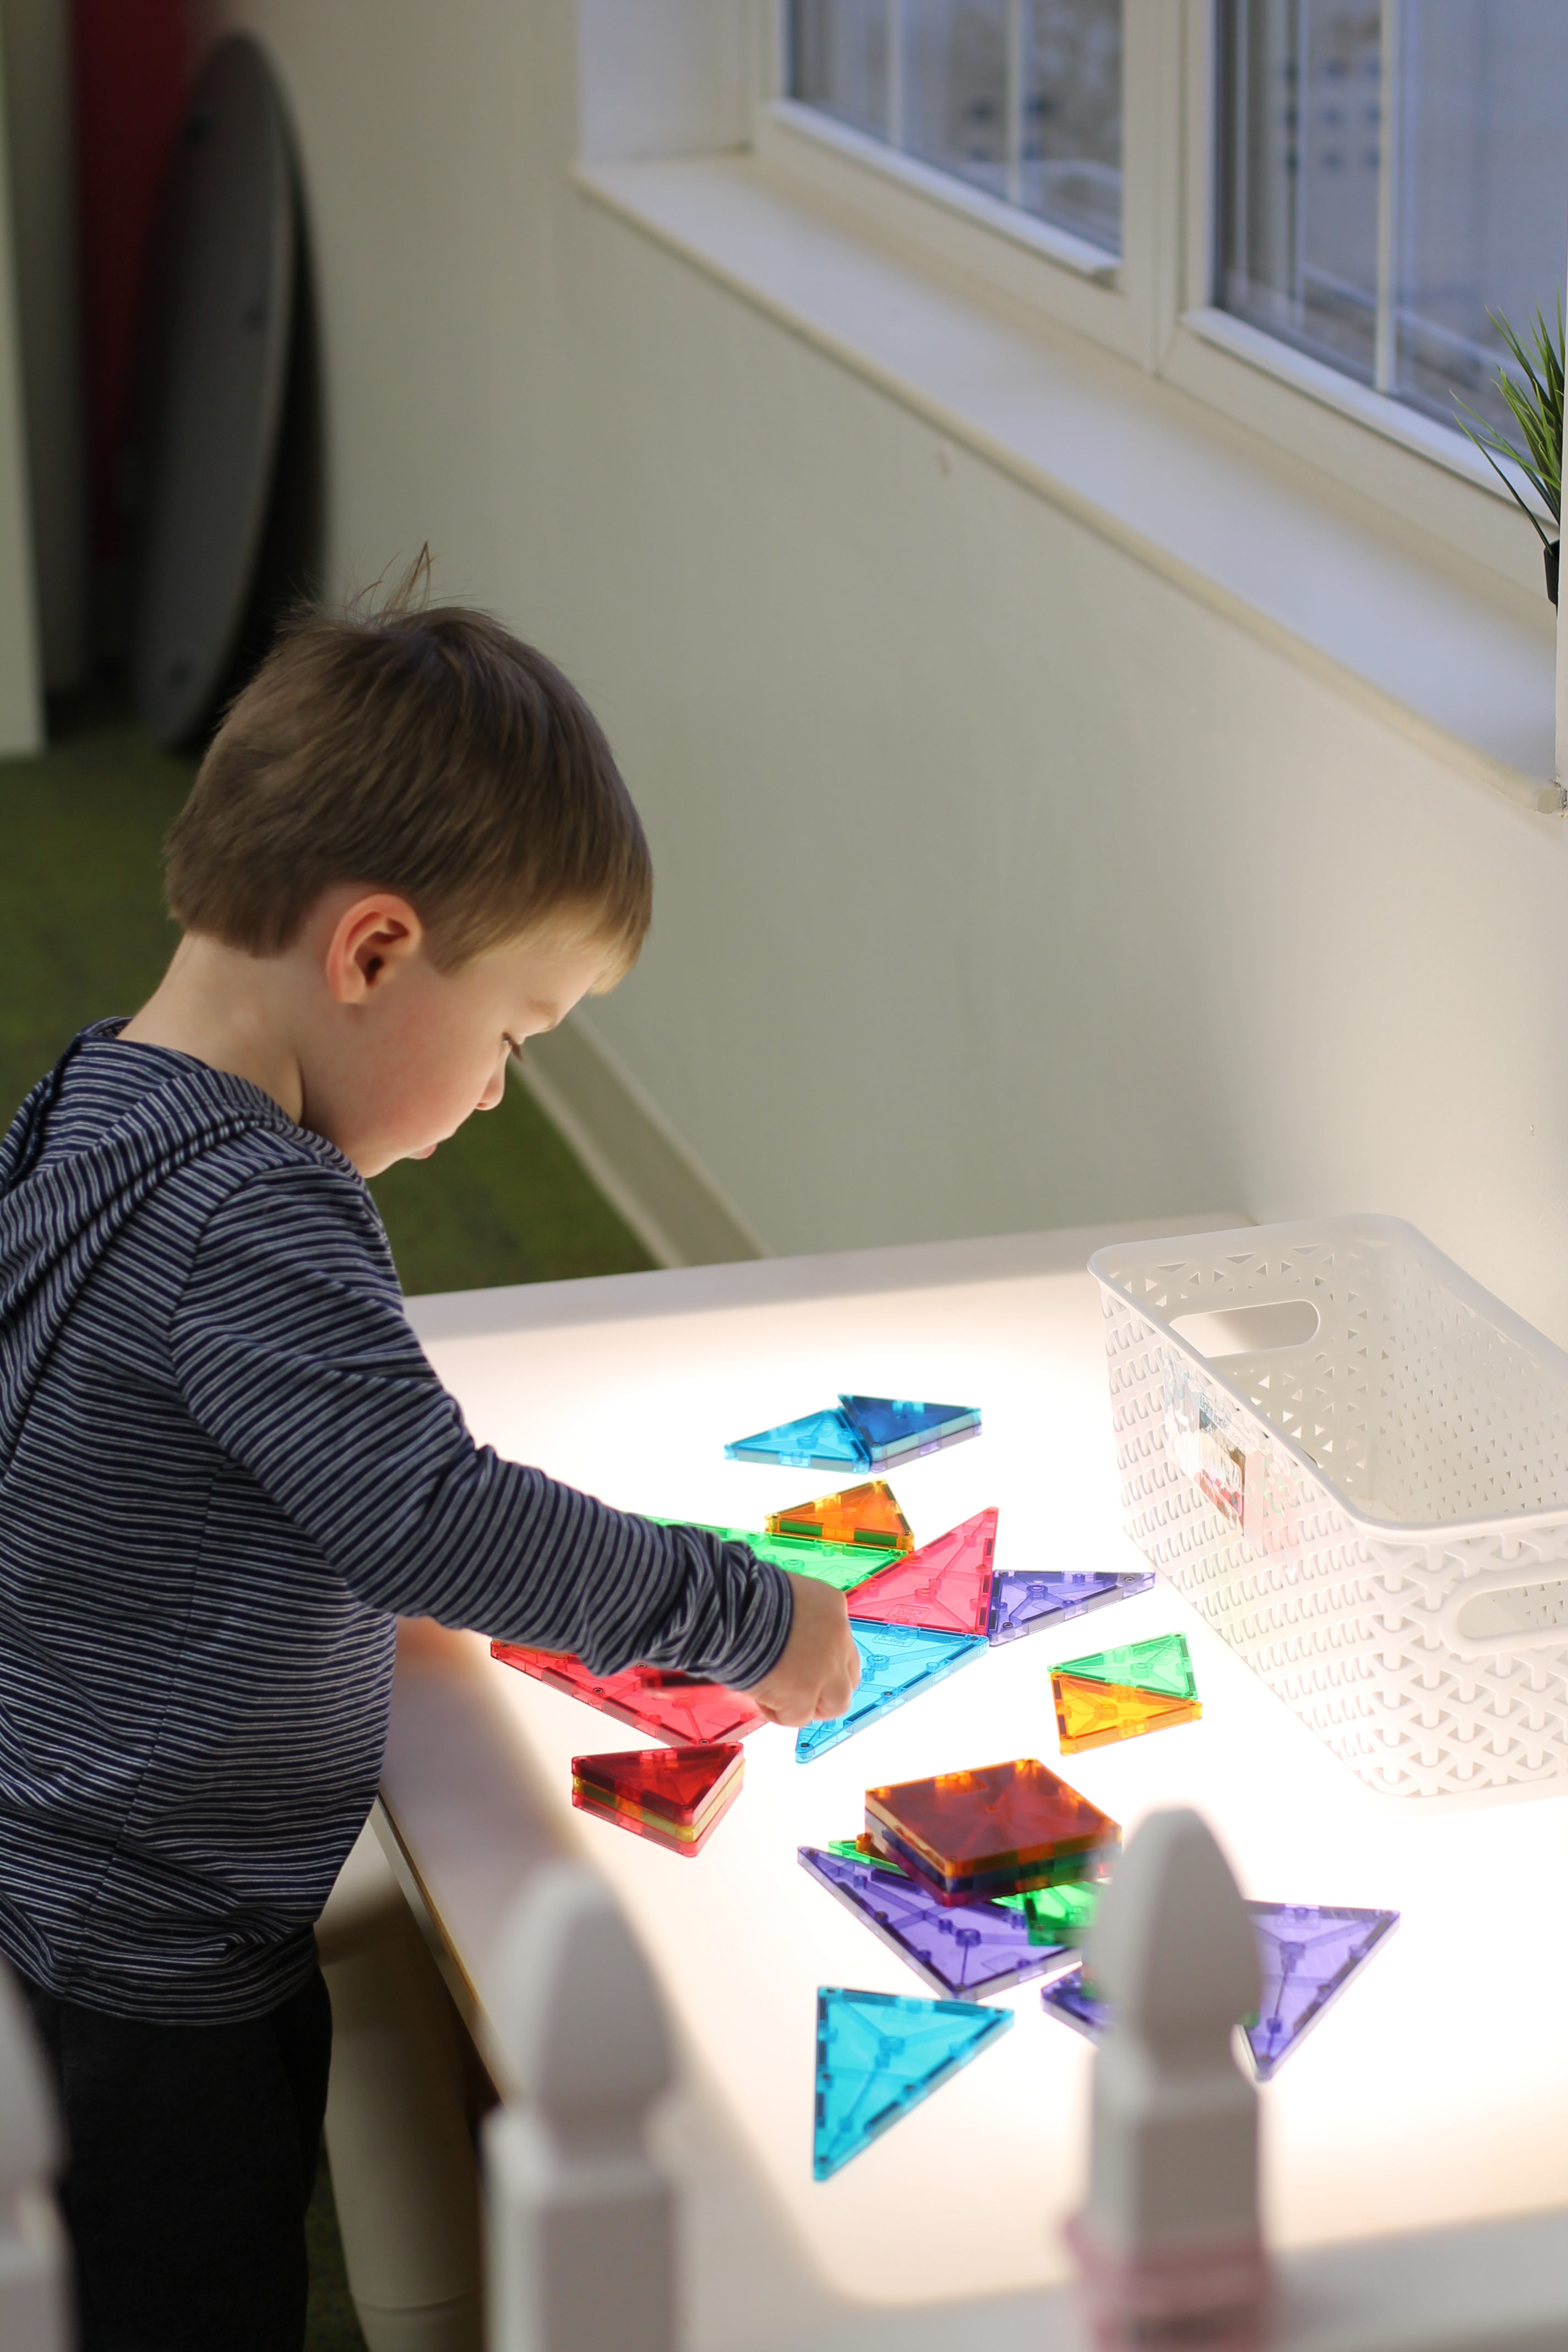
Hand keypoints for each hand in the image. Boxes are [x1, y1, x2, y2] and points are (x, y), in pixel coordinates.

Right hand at [744, 1573, 860, 1726]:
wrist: (727, 1607)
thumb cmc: (741, 1597)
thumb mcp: (781, 1597)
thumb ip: (796, 1620)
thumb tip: (787, 1645)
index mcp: (832, 1605)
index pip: (843, 1644)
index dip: (826, 1662)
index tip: (808, 1667)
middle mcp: (838, 1636)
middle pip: (848, 1676)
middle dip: (826, 1688)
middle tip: (799, 1690)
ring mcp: (826, 1667)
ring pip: (836, 1703)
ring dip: (810, 1705)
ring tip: (780, 1699)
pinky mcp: (804, 1694)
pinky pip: (798, 1716)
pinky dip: (779, 1712)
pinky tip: (760, 1697)